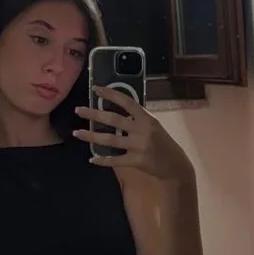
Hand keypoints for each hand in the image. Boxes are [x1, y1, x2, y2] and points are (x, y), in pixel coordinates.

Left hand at [73, 87, 192, 179]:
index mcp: (146, 118)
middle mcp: (141, 130)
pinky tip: (92, 159)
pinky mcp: (136, 161)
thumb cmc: (164, 144)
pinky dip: (102, 160)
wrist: (175, 165)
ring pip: (110, 140)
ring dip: (91, 136)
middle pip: (113, 120)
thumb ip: (138, 119)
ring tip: (77, 133)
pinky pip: (115, 160)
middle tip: (78, 110)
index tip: (96, 89)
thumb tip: (119, 110)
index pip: (127, 102)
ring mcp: (138, 146)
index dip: (111, 94)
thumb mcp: (154, 126)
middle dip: (94, 114)